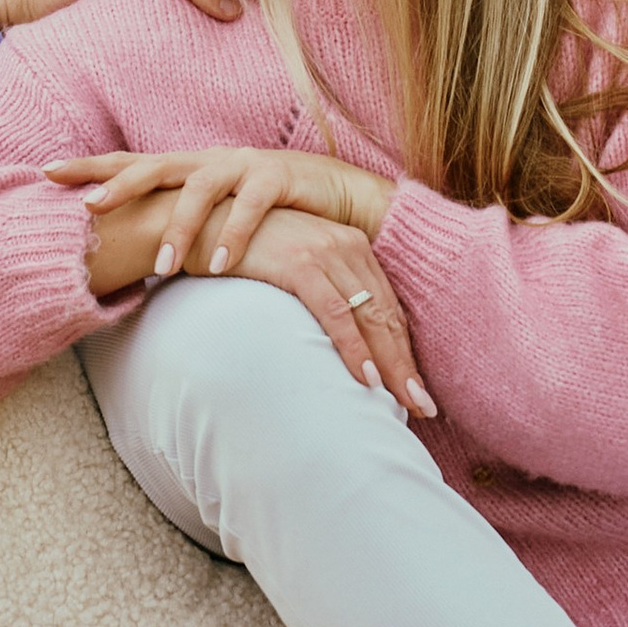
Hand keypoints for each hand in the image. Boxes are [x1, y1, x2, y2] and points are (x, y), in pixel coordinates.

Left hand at [48, 143, 394, 275]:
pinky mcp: (277, 177)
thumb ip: (177, 227)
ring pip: (200, 188)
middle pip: (153, 164)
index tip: (45, 170)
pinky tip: (221, 264)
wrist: (335, 194)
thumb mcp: (215, 219)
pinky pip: (252, 205)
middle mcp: (207, 161)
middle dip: (119, 182)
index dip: (89, 166)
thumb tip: (129, 257)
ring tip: (165, 264)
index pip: (129, 163)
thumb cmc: (266, 212)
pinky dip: (236, 234)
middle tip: (90, 205)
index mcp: (187, 169)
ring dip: (181, 226)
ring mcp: (242, 165)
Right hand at [227, 205, 436, 415]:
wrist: (203, 219)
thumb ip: (321, 291)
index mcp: (350, 246)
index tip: (417, 389)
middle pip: (387, 316)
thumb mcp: (294, 266)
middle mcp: (346, 245)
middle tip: (424, 407)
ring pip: (369, 317)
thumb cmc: (246, 249)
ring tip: (405, 402)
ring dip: (390, 364)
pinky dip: (353, 347)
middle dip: (406, 365)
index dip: (404, 351)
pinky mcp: (300, 262)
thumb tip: (339, 339)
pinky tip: (365, 377)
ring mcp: (324, 252)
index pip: (387, 308)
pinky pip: (336, 312)